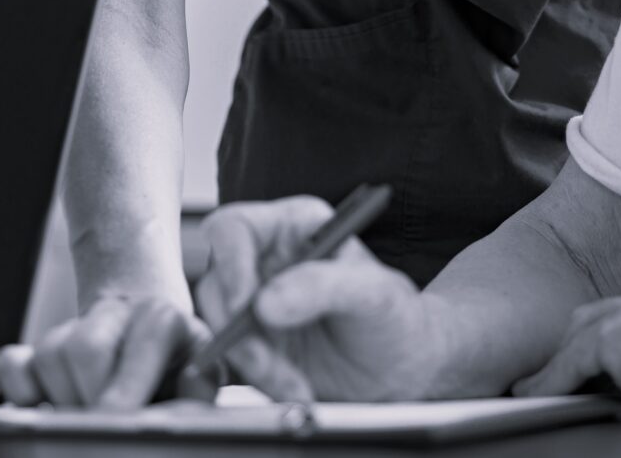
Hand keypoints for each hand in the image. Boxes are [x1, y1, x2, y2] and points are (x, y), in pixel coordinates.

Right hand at [0, 291, 208, 409]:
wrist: (143, 329)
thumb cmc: (174, 365)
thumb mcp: (201, 371)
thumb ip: (202, 382)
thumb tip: (192, 379)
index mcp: (160, 318)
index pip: (141, 342)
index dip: (126, 385)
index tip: (116, 420)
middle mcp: (114, 313)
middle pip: (85, 348)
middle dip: (91, 396)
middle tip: (102, 424)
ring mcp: (71, 327)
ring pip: (49, 356)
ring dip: (64, 397)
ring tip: (89, 410)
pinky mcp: (34, 347)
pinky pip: (11, 364)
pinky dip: (20, 390)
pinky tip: (45, 404)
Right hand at [194, 196, 432, 402]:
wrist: (403, 370)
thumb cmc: (395, 316)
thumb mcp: (376, 293)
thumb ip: (325, 286)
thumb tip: (266, 302)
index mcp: (294, 228)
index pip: (235, 229)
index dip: (230, 264)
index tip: (243, 306)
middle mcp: (267, 261)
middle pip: (217, 284)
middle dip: (238, 331)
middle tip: (265, 362)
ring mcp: (256, 305)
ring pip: (221, 330)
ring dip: (253, 363)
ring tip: (295, 385)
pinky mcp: (254, 345)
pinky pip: (234, 363)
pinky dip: (259, 383)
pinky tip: (294, 391)